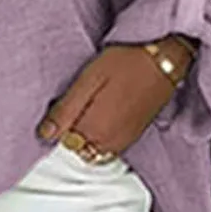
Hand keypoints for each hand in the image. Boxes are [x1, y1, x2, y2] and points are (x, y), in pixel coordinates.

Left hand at [36, 38, 191, 155]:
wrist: (165, 61)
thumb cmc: (126, 63)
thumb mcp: (89, 79)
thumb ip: (66, 110)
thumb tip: (44, 134)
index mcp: (95, 130)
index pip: (62, 146)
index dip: (55, 129)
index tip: (55, 112)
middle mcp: (109, 143)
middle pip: (76, 150)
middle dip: (68, 134)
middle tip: (69, 106)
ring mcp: (123, 142)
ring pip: (92, 151)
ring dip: (83, 136)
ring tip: (85, 107)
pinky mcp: (132, 137)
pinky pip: (107, 148)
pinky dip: (98, 137)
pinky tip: (99, 114)